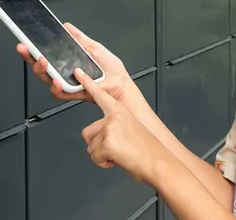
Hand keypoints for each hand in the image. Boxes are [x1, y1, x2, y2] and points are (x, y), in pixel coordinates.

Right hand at [16, 23, 146, 112]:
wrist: (121, 84)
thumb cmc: (111, 70)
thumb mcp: (94, 48)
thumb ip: (80, 38)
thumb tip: (67, 26)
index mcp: (68, 62)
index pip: (46, 56)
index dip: (33, 50)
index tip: (25, 42)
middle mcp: (65, 73)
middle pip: (41, 68)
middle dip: (30, 58)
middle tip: (27, 49)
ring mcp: (68, 84)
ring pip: (47, 79)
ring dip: (41, 70)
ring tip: (42, 61)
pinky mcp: (74, 93)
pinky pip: (60, 93)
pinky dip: (56, 87)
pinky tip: (57, 80)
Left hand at [76, 69, 172, 184]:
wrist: (157, 162)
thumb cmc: (147, 150)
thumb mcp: (129, 130)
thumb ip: (114, 127)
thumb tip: (104, 137)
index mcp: (120, 110)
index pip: (100, 94)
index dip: (87, 83)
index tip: (78, 72)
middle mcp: (113, 116)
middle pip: (88, 133)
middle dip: (97, 146)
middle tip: (117, 148)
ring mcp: (110, 127)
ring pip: (91, 147)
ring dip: (102, 155)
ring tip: (120, 153)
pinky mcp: (107, 142)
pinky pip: (95, 157)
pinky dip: (104, 163)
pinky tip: (119, 159)